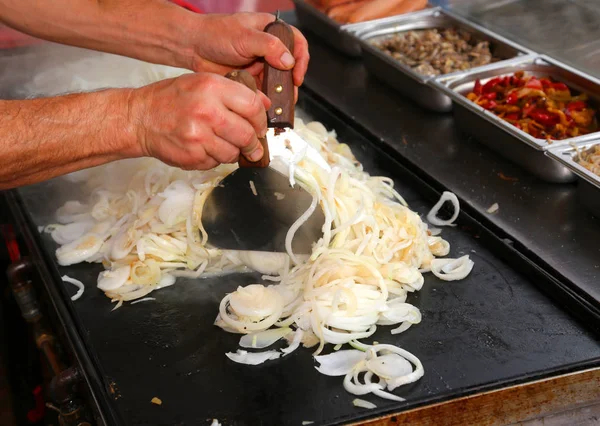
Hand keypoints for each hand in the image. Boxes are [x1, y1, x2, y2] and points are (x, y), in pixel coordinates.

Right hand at [130, 72, 269, 169]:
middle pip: (247, 134)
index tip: (260, 127)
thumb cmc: (170, 100)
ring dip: (232, 152)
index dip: (261, 120)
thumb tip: (265, 104)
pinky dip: (214, 158)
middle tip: (251, 145)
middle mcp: (207, 111)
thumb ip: (234, 92)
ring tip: (220, 143)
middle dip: (252, 143)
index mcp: (212, 88)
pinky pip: (216, 163)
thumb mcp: (202, 83)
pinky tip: (203, 147)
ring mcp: (199, 136)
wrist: (139, 118)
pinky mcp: (192, 156)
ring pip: (233, 153)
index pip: (253, 106)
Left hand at [186, 13, 308, 98]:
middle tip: (289, 96)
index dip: (301, 60)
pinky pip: (264, 91)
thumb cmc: (216, 33)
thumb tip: (289, 61)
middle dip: (291, 83)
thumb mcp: (245, 36)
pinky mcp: (252, 79)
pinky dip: (266, 100)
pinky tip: (265, 106)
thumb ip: (269, 46)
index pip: (297, 43)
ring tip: (279, 105)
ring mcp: (261, 64)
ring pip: (278, 82)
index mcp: (271, 30)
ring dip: (279, 94)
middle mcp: (269, 48)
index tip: (296, 76)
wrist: (193, 46)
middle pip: (290, 67)